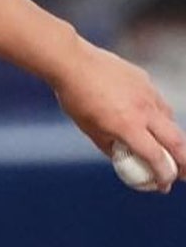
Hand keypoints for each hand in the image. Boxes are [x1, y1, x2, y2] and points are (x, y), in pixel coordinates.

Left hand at [54, 39, 185, 192]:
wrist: (72, 62)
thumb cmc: (75, 98)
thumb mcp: (89, 129)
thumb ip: (110, 145)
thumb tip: (124, 158)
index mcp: (128, 126)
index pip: (156, 156)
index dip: (164, 174)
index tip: (164, 184)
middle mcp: (143, 110)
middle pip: (176, 141)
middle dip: (184, 162)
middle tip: (182, 174)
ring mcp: (147, 93)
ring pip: (170, 120)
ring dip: (173, 138)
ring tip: (168, 149)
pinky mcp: (145, 80)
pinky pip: (159, 103)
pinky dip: (160, 117)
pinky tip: (153, 121)